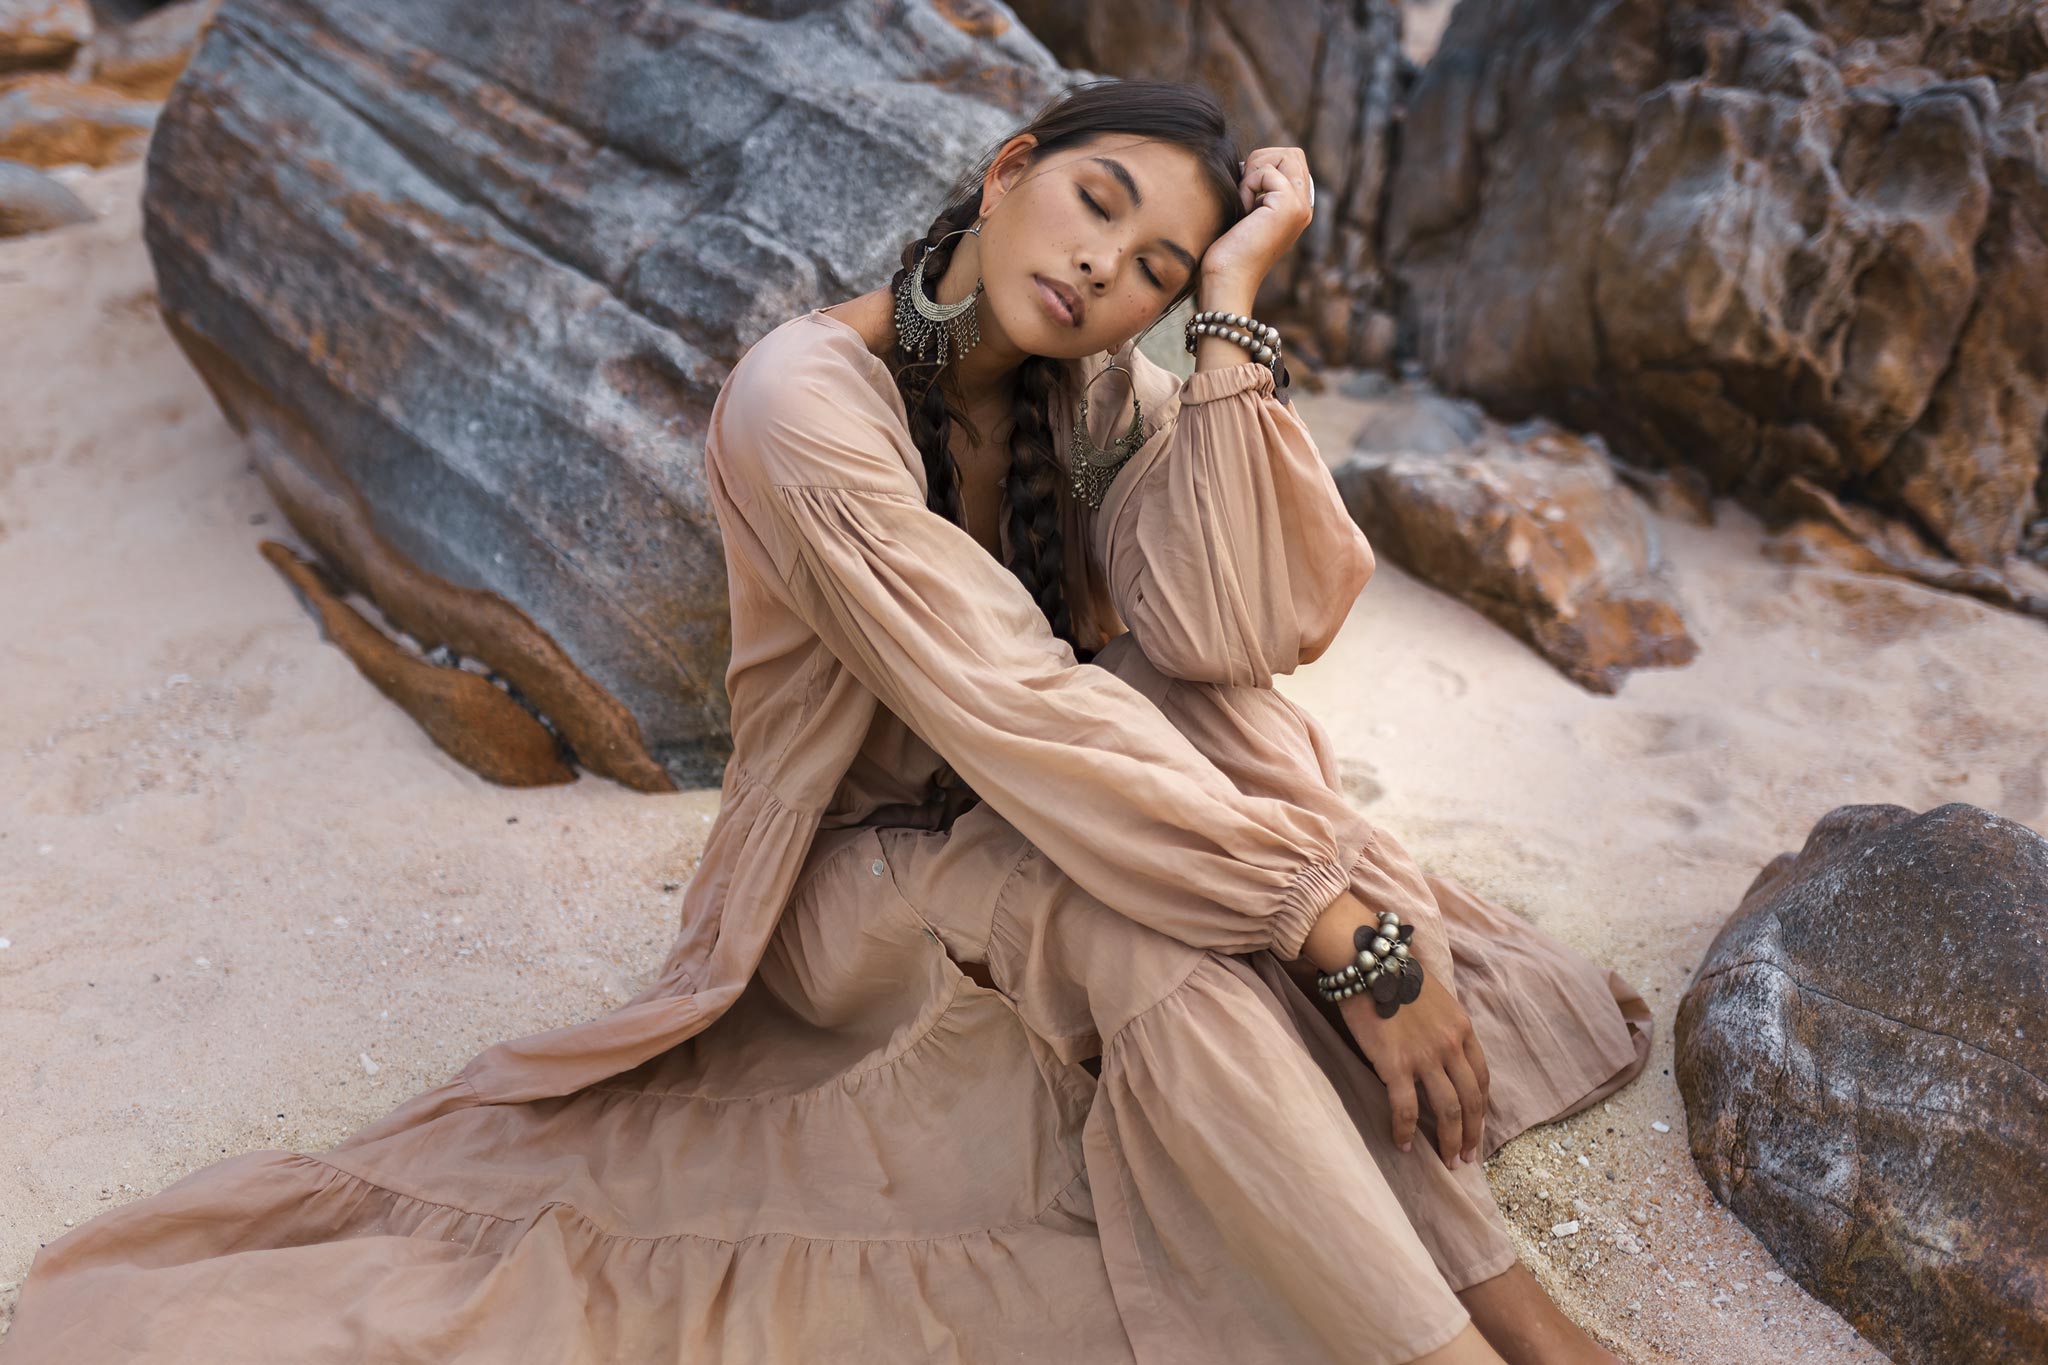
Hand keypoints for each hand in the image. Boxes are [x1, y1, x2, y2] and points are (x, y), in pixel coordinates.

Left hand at [1199, 145, 1314, 290]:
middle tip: (1243, 191)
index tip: (1245, 193)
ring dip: (1255, 171)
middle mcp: (1305, 207)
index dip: (1263, 166)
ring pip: (1284, 155)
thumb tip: (1249, 162)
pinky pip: (1267, 171)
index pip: (1291, 161)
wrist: (1226, 281)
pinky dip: (1248, 185)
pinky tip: (1243, 211)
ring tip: (1244, 202)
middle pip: (1291, 153)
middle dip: (1261, 162)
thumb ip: (1256, 189)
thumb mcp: (1246, 212)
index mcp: (1297, 209)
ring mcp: (1300, 207)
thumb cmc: (1226, 252)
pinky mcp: (1289, 206)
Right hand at [1337, 971, 1490, 1167]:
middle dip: (1472, 1134)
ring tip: (1447, 1162)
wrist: (1369, 961)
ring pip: (1448, 1110)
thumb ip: (1444, 1027)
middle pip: (1471, 1100)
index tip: (1478, 1127)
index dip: (1482, 1108)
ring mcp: (1425, 1057)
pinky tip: (1404, 1145)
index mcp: (1463, 1029)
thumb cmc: (1395, 974)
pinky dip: (1406, 1131)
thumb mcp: (1436, 998)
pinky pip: (1406, 1109)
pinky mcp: (1396, 1065)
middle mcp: (1451, 1046)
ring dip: (1450, 1141)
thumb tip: (1439, 1052)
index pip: (1481, 1078)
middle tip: (1467, 1157)